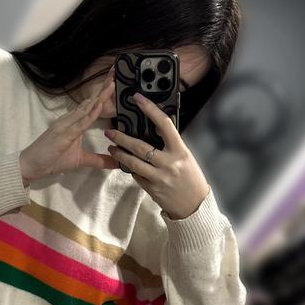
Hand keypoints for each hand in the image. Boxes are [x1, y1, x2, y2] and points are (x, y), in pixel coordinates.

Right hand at [20, 68, 118, 181]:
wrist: (30, 165)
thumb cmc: (52, 160)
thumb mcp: (80, 160)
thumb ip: (98, 160)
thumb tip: (116, 163)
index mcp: (74, 123)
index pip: (90, 106)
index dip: (102, 94)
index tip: (113, 82)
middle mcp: (69, 119)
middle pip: (90, 102)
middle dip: (103, 88)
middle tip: (115, 72)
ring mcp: (66, 125)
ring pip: (86, 108)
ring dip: (100, 96)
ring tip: (112, 83)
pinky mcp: (64, 133)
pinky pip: (80, 122)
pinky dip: (90, 113)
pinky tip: (99, 105)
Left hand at [104, 92, 210, 218]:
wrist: (194, 206)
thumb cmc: (191, 178)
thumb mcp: (185, 158)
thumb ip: (171, 146)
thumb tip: (154, 131)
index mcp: (180, 151)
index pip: (164, 124)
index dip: (150, 109)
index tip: (138, 99)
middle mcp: (169, 163)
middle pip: (141, 146)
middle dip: (122, 138)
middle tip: (110, 131)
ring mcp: (159, 177)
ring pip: (134, 163)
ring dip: (119, 154)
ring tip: (111, 147)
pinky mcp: (152, 189)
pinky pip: (137, 176)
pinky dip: (130, 169)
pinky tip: (125, 164)